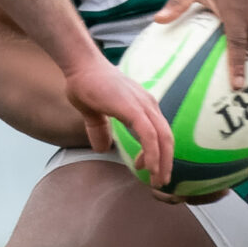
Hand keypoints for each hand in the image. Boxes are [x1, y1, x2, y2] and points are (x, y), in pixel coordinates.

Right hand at [62, 53, 171, 187]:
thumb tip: (100, 148)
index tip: (148, 168)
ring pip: (162, 138)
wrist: (80, 65)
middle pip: (167, 138)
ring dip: (163, 162)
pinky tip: (150, 168)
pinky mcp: (133, 109)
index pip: (159, 133)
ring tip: (158, 180)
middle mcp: (148, 105)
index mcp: (142, 106)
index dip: (158, 153)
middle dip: (167, 162)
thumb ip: (99, 129)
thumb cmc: (85, 83)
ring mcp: (142, 106)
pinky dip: (153, 153)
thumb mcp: (93, 112)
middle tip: (161, 181)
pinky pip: (149, 135)